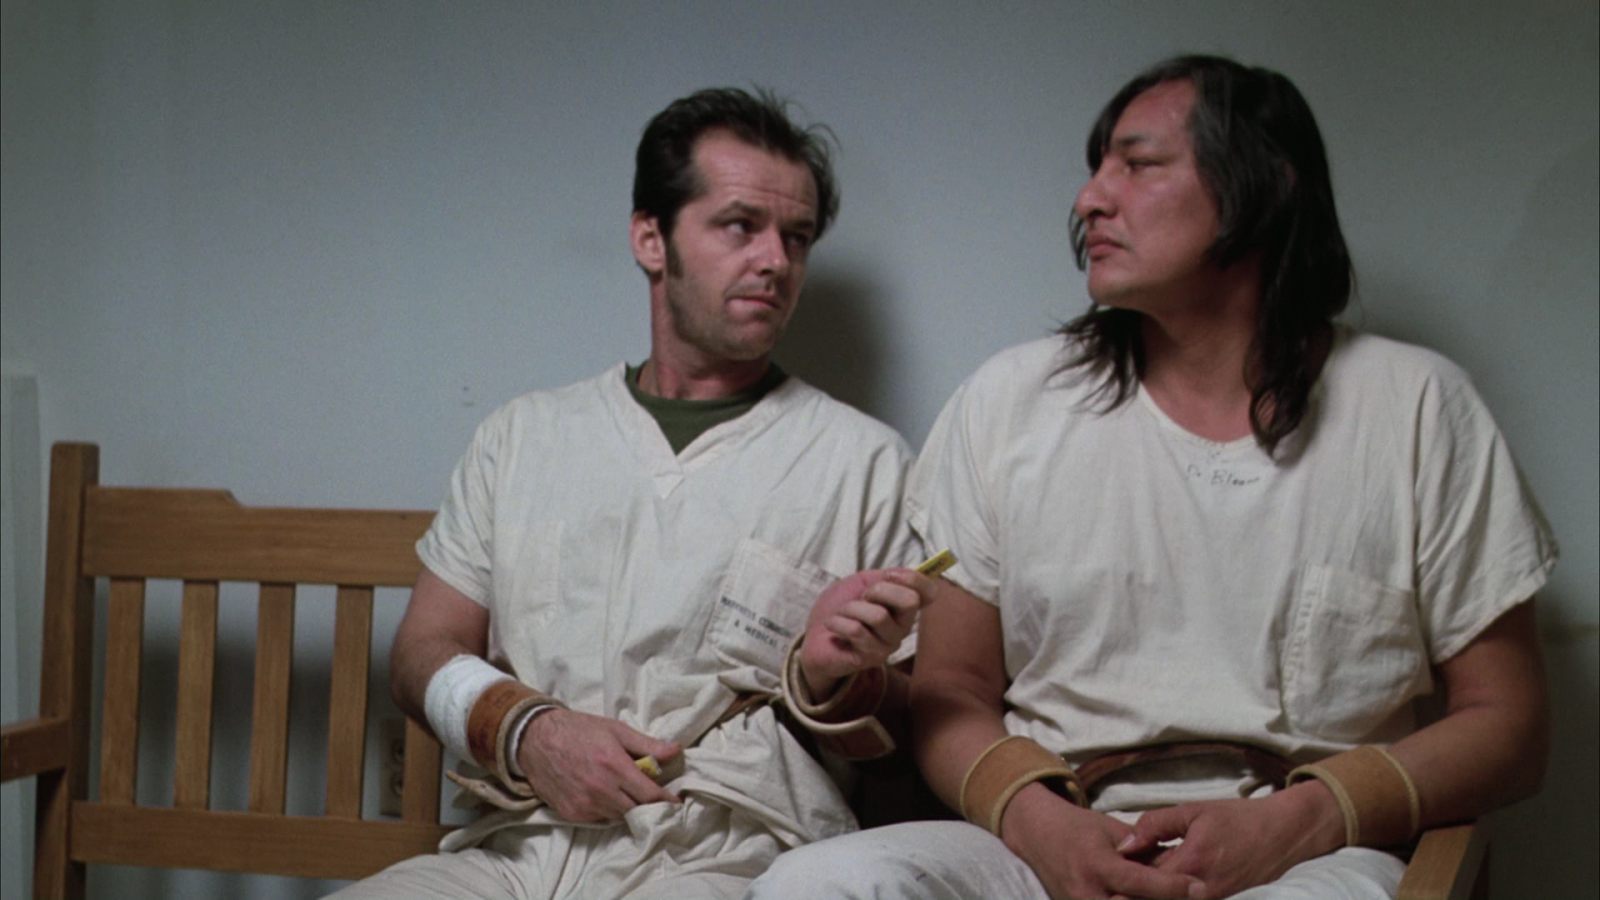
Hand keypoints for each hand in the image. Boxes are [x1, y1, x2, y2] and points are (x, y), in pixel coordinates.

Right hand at [515, 708, 681, 821]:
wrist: (535, 739)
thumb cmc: (578, 730)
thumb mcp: (615, 729)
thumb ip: (647, 744)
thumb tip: (676, 750)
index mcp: (614, 766)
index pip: (650, 795)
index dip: (666, 801)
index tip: (677, 802)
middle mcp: (600, 790)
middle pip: (636, 810)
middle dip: (647, 805)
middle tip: (651, 796)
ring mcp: (584, 804)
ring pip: (618, 816)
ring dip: (625, 807)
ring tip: (623, 790)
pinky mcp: (571, 813)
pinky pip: (598, 818)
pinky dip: (606, 809)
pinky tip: (602, 793)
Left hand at [799, 568, 925, 697]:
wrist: (814, 634)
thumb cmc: (840, 606)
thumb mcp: (861, 581)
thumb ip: (884, 577)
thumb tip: (904, 572)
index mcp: (903, 606)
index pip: (929, 592)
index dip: (912, 578)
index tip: (888, 575)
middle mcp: (902, 626)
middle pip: (910, 601)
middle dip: (879, 590)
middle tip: (862, 596)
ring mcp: (889, 644)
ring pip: (878, 616)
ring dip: (851, 607)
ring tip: (841, 613)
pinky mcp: (871, 657)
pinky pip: (856, 630)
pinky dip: (838, 621)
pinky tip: (832, 625)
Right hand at [1001, 783, 1203, 899]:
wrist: (1038, 836)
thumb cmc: (1078, 827)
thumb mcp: (1111, 828)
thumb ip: (1142, 848)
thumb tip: (1178, 863)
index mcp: (1095, 863)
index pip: (1138, 882)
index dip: (1171, 887)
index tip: (1199, 887)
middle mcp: (1086, 892)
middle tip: (1195, 895)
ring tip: (1175, 895)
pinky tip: (1149, 897)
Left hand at [1117, 783, 1344, 897]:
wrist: (1282, 833)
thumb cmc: (1237, 817)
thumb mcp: (1193, 811)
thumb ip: (1154, 825)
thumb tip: (1123, 845)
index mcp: (1192, 863)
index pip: (1143, 880)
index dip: (1120, 877)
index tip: (1101, 870)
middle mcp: (1201, 890)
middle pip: (1152, 897)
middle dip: (1130, 891)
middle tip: (1110, 881)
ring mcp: (1210, 899)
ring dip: (1148, 892)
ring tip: (1130, 880)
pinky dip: (1165, 892)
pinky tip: (1155, 881)